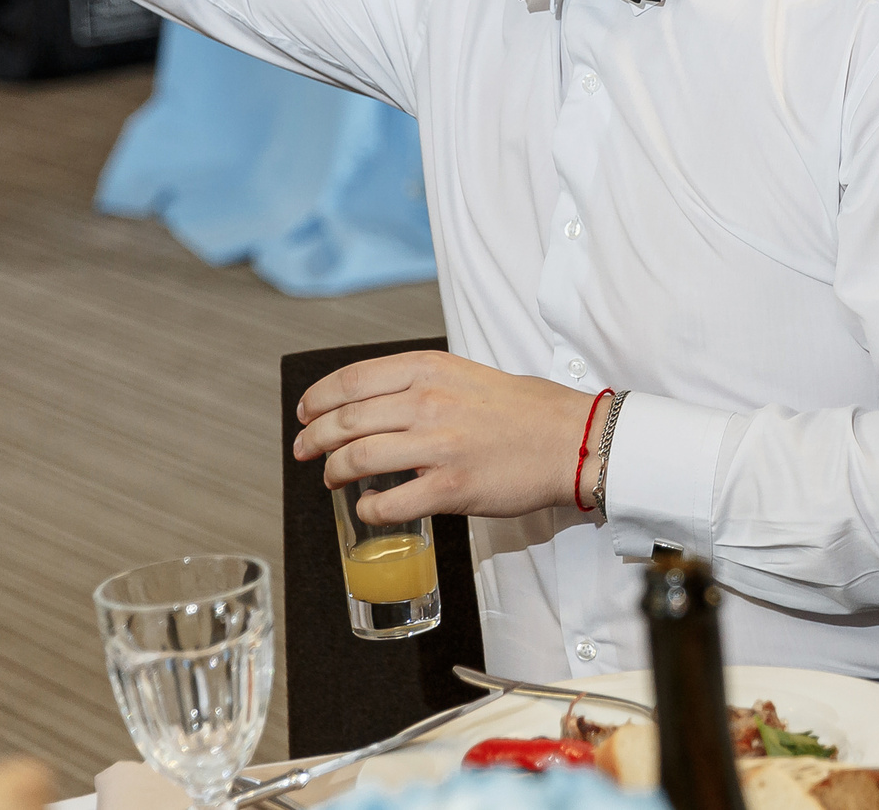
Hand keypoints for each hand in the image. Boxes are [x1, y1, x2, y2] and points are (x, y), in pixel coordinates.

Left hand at [293, 349, 599, 522]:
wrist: (574, 440)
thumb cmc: (528, 411)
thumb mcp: (470, 375)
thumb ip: (425, 384)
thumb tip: (380, 403)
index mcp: (432, 369)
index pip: (352, 379)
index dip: (318, 398)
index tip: (305, 411)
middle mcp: (429, 402)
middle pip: (345, 420)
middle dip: (313, 438)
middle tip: (304, 450)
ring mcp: (438, 445)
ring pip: (357, 459)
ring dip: (334, 472)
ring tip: (332, 479)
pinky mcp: (450, 487)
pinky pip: (389, 502)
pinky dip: (369, 508)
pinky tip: (371, 506)